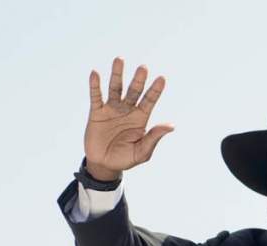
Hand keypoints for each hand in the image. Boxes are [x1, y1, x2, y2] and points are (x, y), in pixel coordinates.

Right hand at [84, 56, 174, 180]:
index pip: (150, 101)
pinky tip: (95, 74)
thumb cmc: (125, 158)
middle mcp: (127, 110)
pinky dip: (95, 85)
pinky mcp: (96, 112)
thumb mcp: (142, 151)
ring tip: (120, 59)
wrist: (104, 164)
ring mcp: (112, 109)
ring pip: (115, 88)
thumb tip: (171, 126)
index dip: (155, 90)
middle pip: (134, 91)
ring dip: (117, 74)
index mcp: (141, 118)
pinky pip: (96, 96)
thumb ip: (154, 138)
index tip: (162, 78)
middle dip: (138, 80)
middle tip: (143, 68)